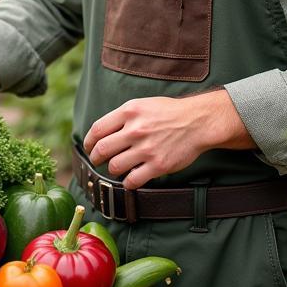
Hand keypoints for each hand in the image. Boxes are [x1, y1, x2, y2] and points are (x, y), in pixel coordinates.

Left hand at [83, 90, 252, 189]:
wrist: (198, 121)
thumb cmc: (170, 112)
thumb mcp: (143, 104)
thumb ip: (123, 116)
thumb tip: (102, 132)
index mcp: (130, 111)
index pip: (97, 130)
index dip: (89, 142)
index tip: (89, 147)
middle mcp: (136, 130)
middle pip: (102, 150)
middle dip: (95, 158)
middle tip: (97, 161)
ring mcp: (146, 149)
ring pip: (114, 167)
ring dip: (112, 170)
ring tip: (117, 168)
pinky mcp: (158, 165)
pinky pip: (132, 181)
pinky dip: (127, 182)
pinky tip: (131, 178)